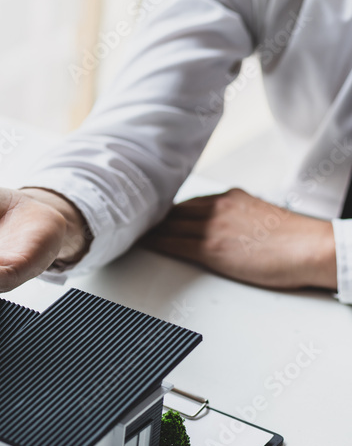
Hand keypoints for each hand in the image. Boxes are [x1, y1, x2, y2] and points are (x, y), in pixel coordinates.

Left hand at [142, 188, 336, 289]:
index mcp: (230, 197)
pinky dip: (156, 244)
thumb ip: (236, 213)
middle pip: (174, 213)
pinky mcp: (211, 248)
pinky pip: (174, 244)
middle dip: (156, 221)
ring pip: (170, 227)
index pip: (188, 203)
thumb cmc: (293, 237)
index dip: (169, 213)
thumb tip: (224, 223)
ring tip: (135, 235)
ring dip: (151, 232)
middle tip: (138, 225)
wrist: (310, 248)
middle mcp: (217, 207)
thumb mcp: (259, 213)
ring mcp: (212, 227)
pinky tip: (145, 246)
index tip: (156, 217)